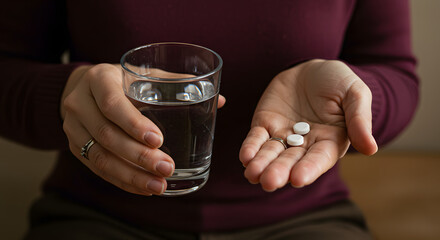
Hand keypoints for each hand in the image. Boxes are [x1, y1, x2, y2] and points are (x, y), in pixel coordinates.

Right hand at [61, 64, 225, 195]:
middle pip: (107, 135)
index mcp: (98, 79)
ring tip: (159, 185)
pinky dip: (122, 180)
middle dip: (139, 156)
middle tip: (167, 167)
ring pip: (100, 157)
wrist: (82, 88)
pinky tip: (144, 187)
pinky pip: (97, 169)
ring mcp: (74, 127)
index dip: (134, 124)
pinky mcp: (75, 147)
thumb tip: (220, 100)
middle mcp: (80, 103)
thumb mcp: (144, 74)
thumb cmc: (122, 80)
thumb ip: (177, 84)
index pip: (112, 103)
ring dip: (131, 175)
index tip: (159, 140)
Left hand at [239, 59, 376, 191]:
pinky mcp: (266, 124)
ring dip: (261, 165)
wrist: (312, 68)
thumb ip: (360, 119)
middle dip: (279, 172)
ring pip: (271, 153)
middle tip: (269, 182)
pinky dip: (250, 148)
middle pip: (291, 161)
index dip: (309, 169)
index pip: (319, 159)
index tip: (298, 179)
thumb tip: (372, 149)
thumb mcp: (355, 93)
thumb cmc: (338, 81)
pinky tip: (245, 157)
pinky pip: (256, 138)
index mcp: (330, 141)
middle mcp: (305, 144)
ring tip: (252, 174)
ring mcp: (283, 135)